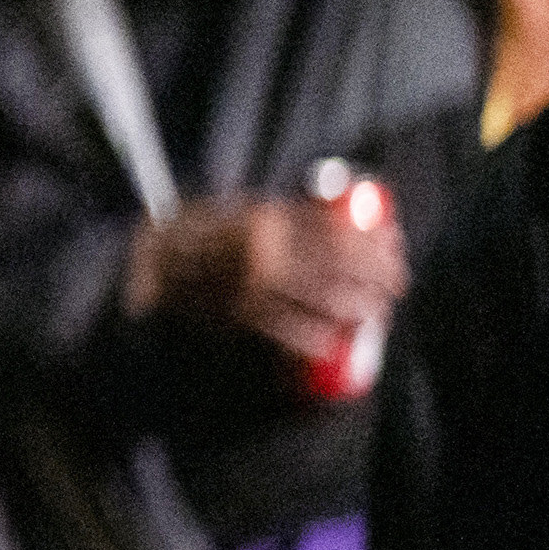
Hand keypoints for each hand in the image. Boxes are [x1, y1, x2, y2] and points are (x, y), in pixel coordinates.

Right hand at [126, 194, 404, 367]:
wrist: (152, 260)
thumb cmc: (207, 232)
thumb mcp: (248, 209)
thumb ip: (290, 216)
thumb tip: (351, 225)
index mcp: (269, 218)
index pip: (339, 230)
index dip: (375, 241)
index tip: (394, 246)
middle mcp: (266, 252)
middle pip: (341, 266)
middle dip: (378, 277)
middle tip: (396, 283)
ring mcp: (254, 287)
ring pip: (324, 300)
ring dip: (359, 308)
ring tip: (374, 309)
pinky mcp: (241, 316)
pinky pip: (291, 333)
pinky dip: (318, 339)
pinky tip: (333, 340)